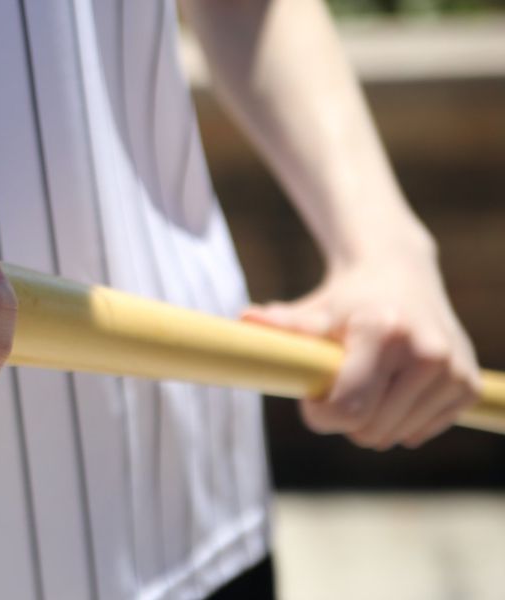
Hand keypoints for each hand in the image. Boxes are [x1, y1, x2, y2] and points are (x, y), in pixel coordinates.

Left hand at [242, 254, 478, 449]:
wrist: (400, 275)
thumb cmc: (344, 301)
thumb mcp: (313, 312)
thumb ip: (282, 325)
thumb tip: (245, 318)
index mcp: (383, 333)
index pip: (347, 409)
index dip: (320, 414)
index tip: (312, 396)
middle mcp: (426, 351)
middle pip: (367, 430)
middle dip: (342, 418)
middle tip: (341, 382)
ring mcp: (452, 371)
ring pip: (392, 437)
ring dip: (371, 421)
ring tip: (370, 380)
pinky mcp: (468, 387)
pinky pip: (417, 433)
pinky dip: (399, 421)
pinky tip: (397, 387)